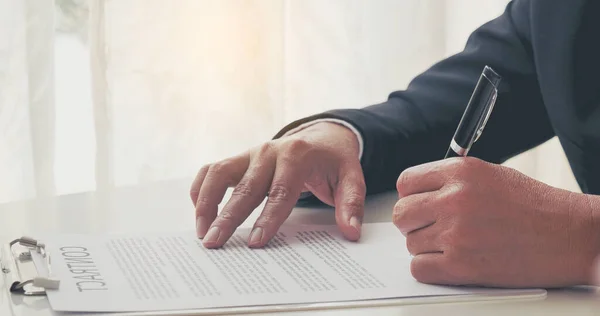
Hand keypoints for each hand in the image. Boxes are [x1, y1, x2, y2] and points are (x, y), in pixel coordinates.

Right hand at [190, 122, 364, 247]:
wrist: (321, 137)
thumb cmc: (333, 162)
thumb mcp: (352, 177)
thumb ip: (351, 203)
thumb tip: (351, 231)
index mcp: (297, 156)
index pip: (280, 191)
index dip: (267, 218)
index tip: (255, 242)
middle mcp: (270, 152)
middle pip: (246, 187)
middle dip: (228, 217)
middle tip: (215, 243)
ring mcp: (251, 153)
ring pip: (220, 174)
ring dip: (207, 203)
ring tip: (202, 232)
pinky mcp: (240, 158)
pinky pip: (212, 170)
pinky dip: (201, 188)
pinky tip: (199, 211)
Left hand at [393, 157, 599, 287]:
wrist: (568, 235)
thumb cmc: (533, 206)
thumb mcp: (489, 174)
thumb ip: (450, 181)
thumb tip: (417, 194)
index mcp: (460, 172)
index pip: (405, 182)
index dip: (410, 196)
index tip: (420, 204)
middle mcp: (455, 199)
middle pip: (401, 214)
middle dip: (413, 222)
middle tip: (432, 227)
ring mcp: (457, 233)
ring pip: (410, 244)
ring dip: (426, 247)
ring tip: (454, 244)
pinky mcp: (462, 266)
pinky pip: (419, 269)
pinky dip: (429, 268)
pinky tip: (450, 262)